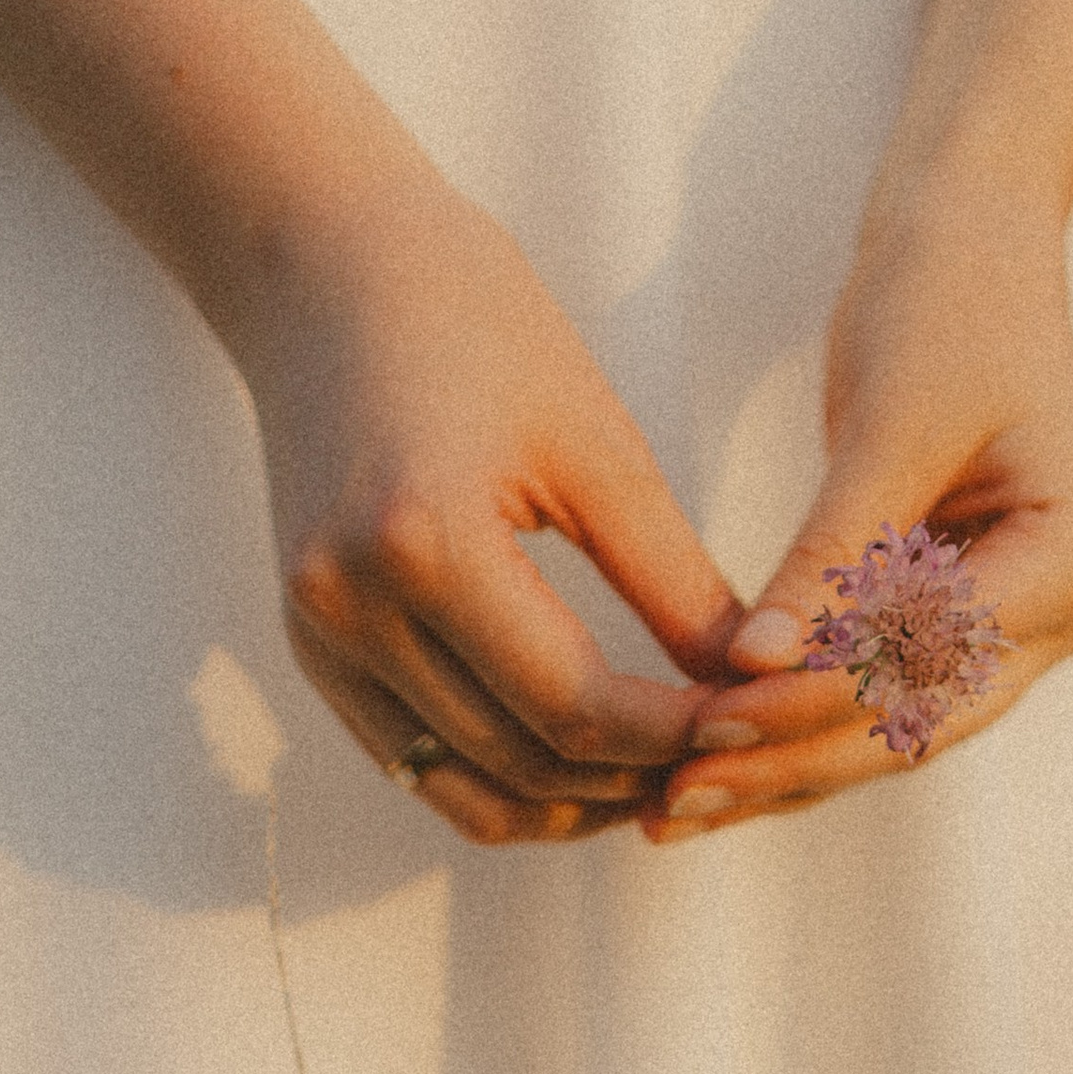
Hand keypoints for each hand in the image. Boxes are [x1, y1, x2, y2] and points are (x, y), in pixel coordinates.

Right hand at [238, 159, 745, 845]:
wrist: (321, 267)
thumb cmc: (472, 320)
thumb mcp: (594, 442)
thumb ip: (674, 580)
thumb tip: (760, 689)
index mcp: (425, 539)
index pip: (573, 704)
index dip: (674, 737)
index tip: (751, 726)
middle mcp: (353, 606)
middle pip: (525, 761)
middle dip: (635, 779)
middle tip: (725, 761)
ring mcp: (320, 638)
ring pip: (472, 794)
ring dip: (575, 805)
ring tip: (660, 778)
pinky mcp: (312, 652)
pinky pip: (421, 767)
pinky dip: (508, 786)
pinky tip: (583, 764)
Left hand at [643, 181, 1072, 841]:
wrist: (974, 242)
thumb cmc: (945, 300)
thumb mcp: (889, 422)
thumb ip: (831, 554)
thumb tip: (753, 666)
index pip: (934, 660)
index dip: (818, 699)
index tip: (712, 718)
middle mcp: (1068, 614)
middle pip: (915, 721)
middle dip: (789, 761)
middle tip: (675, 798)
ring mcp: (1024, 629)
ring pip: (890, 731)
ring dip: (782, 770)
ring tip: (672, 810)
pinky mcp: (964, 625)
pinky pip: (873, 698)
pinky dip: (792, 731)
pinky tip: (709, 769)